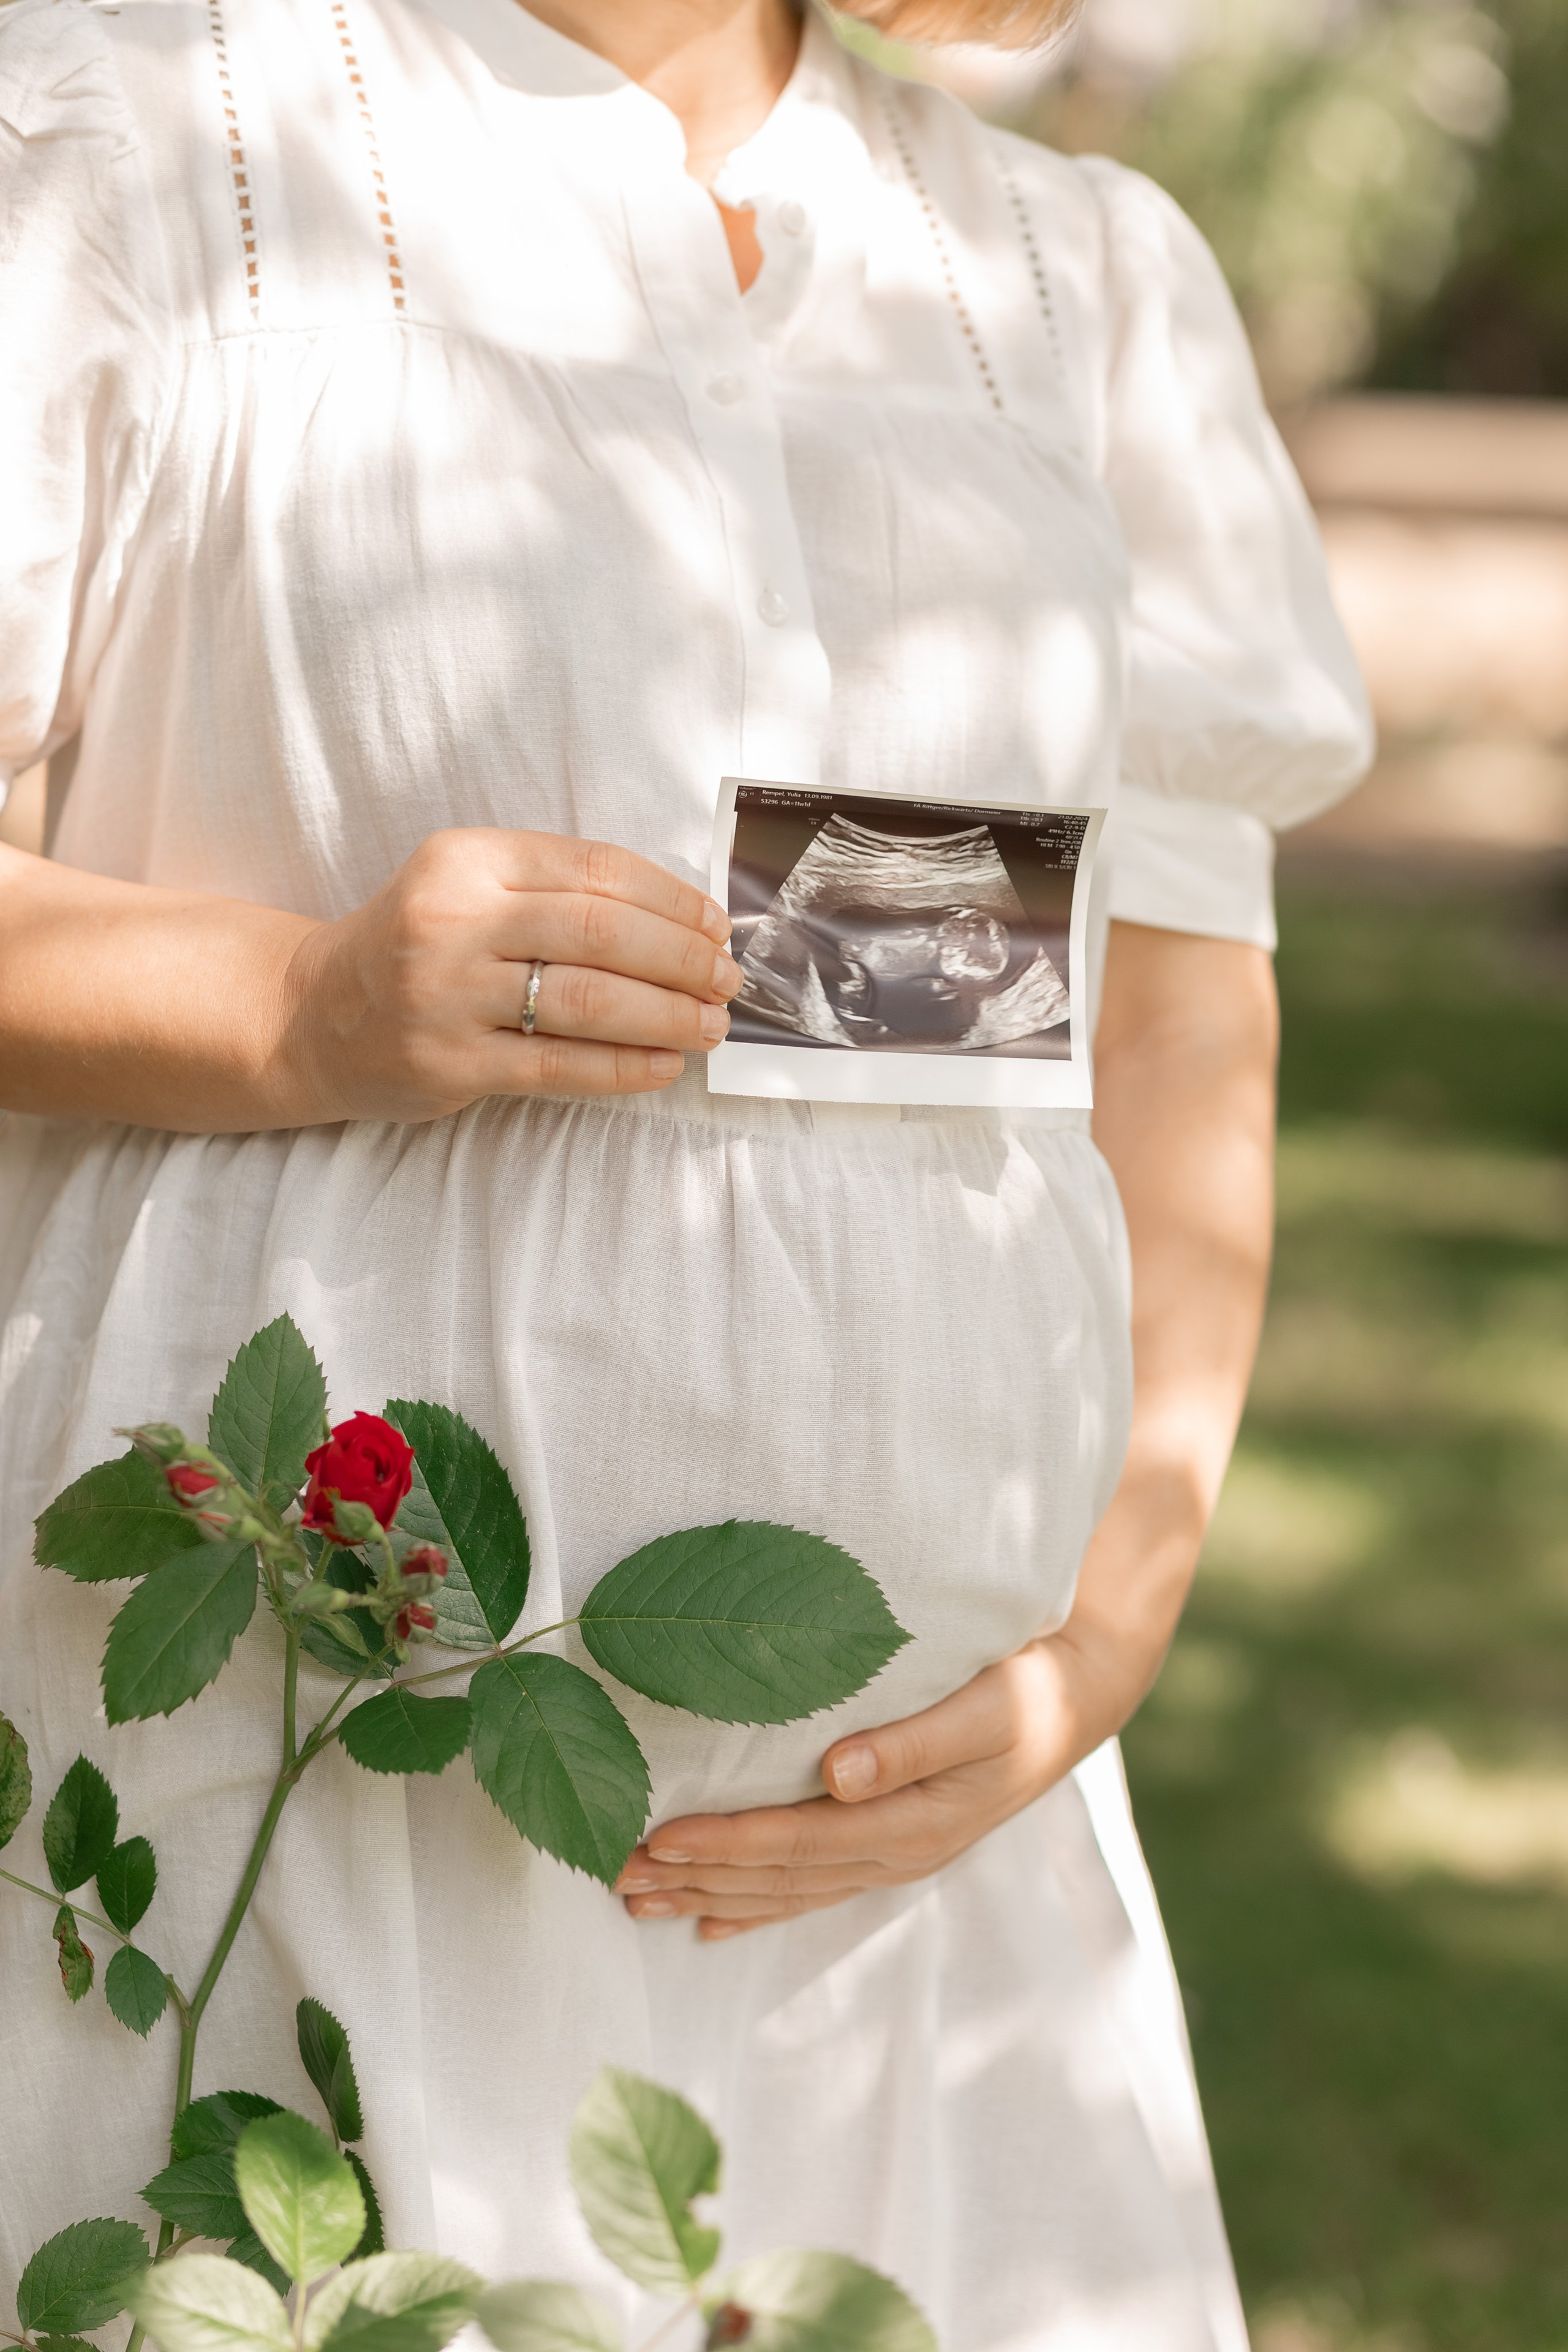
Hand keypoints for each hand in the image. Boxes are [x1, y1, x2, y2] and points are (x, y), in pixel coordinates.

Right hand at [282, 828, 739, 1121]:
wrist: (310, 1016)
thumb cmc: (415, 947)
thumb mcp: (469, 887)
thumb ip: (554, 892)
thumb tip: (681, 921)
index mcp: (467, 859)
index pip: (595, 869)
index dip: (671, 899)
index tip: (717, 925)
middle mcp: (453, 920)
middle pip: (600, 932)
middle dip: (682, 958)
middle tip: (727, 979)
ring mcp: (446, 994)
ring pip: (586, 999)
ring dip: (666, 1015)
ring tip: (711, 1026)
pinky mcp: (448, 1063)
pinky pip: (558, 1065)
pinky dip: (623, 1066)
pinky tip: (664, 1065)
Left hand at [614, 1633, 1128, 1940]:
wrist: (1078, 1698)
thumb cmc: (1026, 1689)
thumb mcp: (983, 1707)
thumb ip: (913, 1741)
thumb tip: (839, 1774)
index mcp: (912, 1823)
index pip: (795, 1841)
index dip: (723, 1844)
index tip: (655, 1838)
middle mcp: (897, 1852)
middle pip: (777, 1876)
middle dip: (694, 1876)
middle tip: (614, 1875)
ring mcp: (895, 1856)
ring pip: (786, 1888)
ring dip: (710, 1893)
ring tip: (638, 1899)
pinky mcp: (894, 1844)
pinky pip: (812, 1888)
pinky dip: (757, 1905)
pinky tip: (711, 1920)